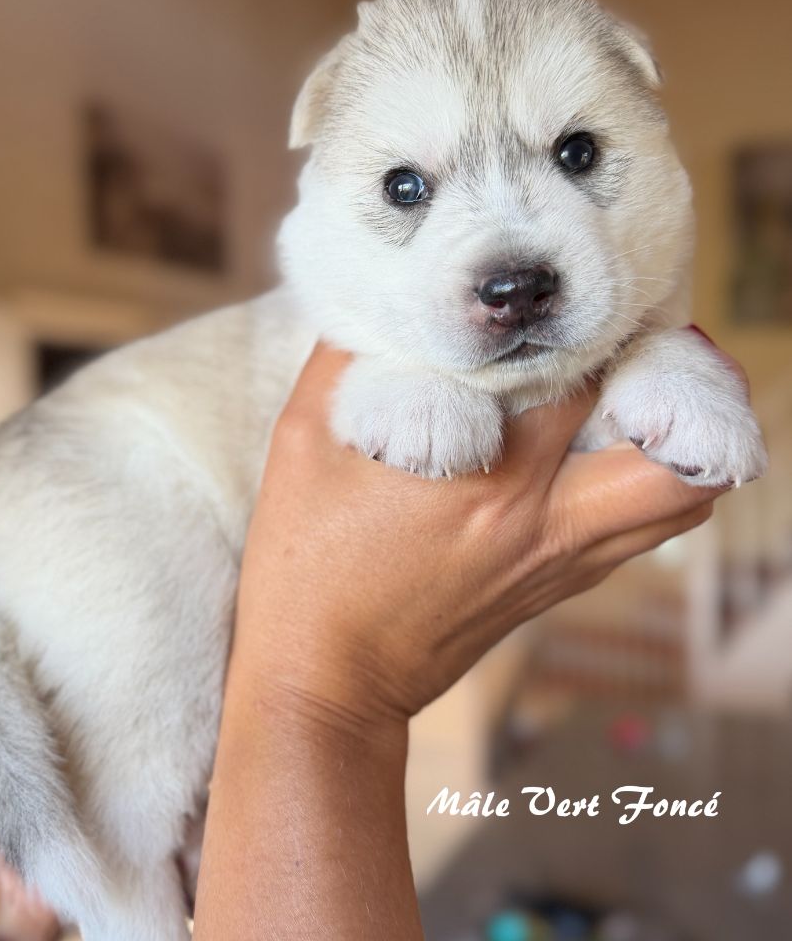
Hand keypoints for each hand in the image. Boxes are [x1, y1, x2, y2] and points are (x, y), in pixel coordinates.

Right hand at [234, 343, 724, 723]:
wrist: (326, 679)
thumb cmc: (305, 564)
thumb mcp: (302, 442)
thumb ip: (343, 360)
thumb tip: (376, 304)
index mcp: (487, 473)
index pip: (584, 377)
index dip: (590, 327)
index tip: (571, 301)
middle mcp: (544, 518)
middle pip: (668, 443)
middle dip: (662, 379)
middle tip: (623, 345)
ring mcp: (559, 561)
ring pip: (679, 501)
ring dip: (676, 441)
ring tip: (638, 396)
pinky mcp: (554, 588)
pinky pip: (641, 535)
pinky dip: (647, 487)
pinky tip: (603, 455)